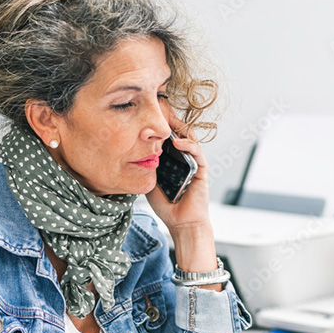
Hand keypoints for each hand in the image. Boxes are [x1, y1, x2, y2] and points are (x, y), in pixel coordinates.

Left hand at [145, 115, 211, 233]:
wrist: (181, 222)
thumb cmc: (166, 205)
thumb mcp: (150, 182)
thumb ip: (146, 167)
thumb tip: (131, 152)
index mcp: (172, 160)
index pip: (167, 138)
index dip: (160, 127)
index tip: (149, 115)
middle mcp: (184, 158)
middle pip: (179, 133)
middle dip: (170, 121)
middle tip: (159, 109)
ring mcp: (194, 162)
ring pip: (189, 138)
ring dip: (179, 128)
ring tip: (168, 120)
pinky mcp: (202, 169)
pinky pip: (197, 152)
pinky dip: (187, 144)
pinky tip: (177, 141)